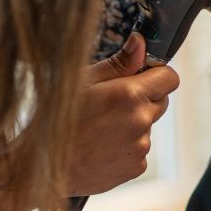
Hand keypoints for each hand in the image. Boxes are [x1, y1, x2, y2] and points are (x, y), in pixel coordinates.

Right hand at [67, 33, 179, 195]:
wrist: (40, 166)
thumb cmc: (57, 118)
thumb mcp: (83, 81)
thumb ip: (119, 63)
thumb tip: (141, 43)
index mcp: (130, 95)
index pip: (170, 78)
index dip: (156, 75)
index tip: (141, 77)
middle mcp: (141, 121)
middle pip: (161, 102)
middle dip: (144, 99)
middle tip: (111, 104)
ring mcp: (141, 147)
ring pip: (147, 127)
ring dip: (132, 124)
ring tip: (99, 129)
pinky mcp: (137, 167)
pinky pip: (140, 149)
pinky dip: (126, 147)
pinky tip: (101, 147)